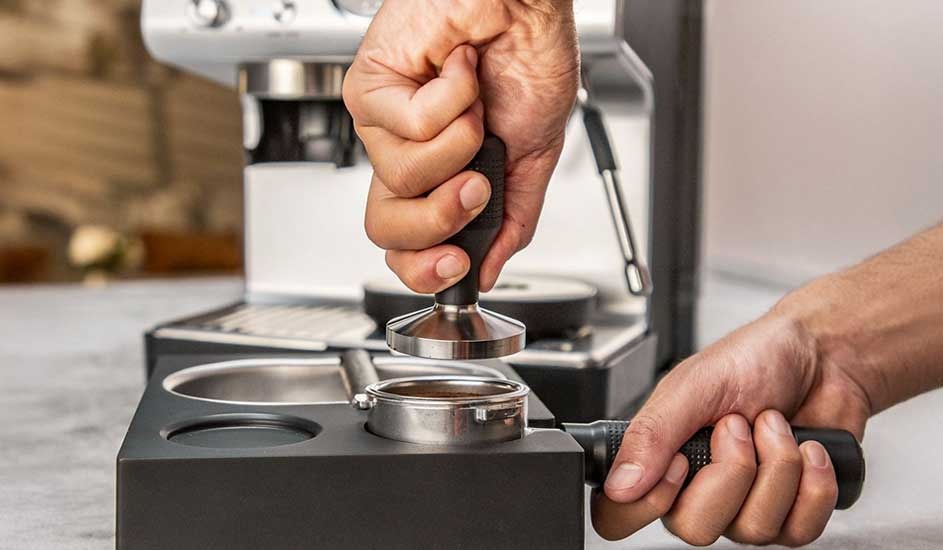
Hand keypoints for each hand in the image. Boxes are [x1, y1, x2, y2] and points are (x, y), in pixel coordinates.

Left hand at [342, 0, 578, 292]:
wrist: (527, 2)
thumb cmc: (528, 56)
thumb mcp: (534, 155)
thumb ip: (513, 220)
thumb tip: (488, 270)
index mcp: (440, 174)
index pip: (408, 243)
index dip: (426, 269)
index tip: (459, 267)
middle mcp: (405, 153)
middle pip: (386, 228)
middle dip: (440, 216)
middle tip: (475, 186)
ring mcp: (383, 124)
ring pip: (405, 177)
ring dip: (461, 140)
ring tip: (476, 103)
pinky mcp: (369, 89)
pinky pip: (410, 128)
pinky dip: (454, 99)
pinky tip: (460, 69)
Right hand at [593, 310, 872, 545]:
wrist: (821, 355)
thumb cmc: (754, 360)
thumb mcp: (692, 386)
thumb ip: (651, 435)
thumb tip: (618, 485)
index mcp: (658, 460)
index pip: (621, 516)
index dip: (648, 502)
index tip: (679, 461)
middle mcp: (697, 492)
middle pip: (696, 529)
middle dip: (732, 471)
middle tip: (738, 426)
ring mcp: (745, 508)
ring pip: (754, 529)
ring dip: (777, 464)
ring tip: (774, 425)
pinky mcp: (792, 514)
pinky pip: (799, 530)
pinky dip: (813, 483)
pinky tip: (808, 448)